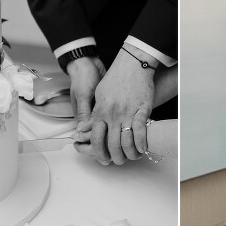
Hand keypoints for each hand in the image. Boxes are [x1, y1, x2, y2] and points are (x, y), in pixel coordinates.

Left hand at [74, 44, 155, 165]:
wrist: (132, 64)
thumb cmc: (116, 78)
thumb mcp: (99, 94)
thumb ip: (93, 113)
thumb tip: (83, 129)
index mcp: (100, 111)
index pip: (97, 139)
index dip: (100, 153)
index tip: (104, 159)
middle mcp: (113, 114)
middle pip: (112, 144)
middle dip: (116, 157)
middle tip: (119, 161)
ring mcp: (127, 112)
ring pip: (127, 141)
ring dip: (130, 154)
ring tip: (132, 156)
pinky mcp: (142, 109)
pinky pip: (141, 132)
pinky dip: (141, 144)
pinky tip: (142, 148)